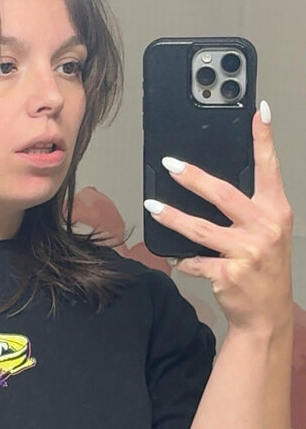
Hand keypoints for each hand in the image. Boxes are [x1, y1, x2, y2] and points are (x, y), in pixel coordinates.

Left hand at [144, 102, 293, 333]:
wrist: (266, 315)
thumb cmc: (266, 270)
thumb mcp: (269, 233)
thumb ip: (250, 208)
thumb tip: (211, 184)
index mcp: (276, 212)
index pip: (269, 169)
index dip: (264, 139)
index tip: (258, 113)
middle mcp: (264, 229)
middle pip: (222, 194)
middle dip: (193, 177)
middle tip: (170, 164)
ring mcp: (247, 252)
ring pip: (200, 229)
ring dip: (172, 216)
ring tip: (153, 205)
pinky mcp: (228, 274)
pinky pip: (195, 261)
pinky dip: (182, 259)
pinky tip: (175, 257)